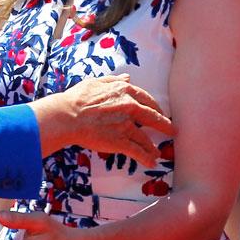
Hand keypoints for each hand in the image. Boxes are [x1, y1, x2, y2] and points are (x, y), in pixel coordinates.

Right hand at [33, 74, 173, 167]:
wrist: (68, 116)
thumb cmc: (78, 98)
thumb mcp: (97, 82)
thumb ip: (114, 80)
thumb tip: (128, 77)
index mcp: (125, 91)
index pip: (146, 99)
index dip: (155, 107)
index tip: (160, 112)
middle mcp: (130, 107)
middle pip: (153, 117)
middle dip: (164, 125)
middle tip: (172, 131)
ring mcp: (126, 125)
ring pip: (145, 138)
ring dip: (152, 147)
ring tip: (157, 153)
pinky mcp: (120, 141)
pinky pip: (137, 151)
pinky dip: (146, 158)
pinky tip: (151, 162)